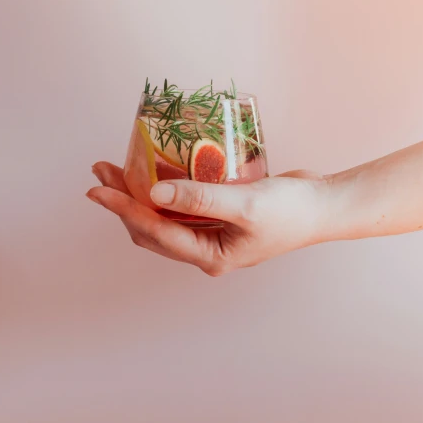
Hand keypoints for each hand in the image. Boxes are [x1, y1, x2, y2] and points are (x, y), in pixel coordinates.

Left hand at [87, 162, 331, 275]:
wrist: (324, 205)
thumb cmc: (291, 210)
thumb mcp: (245, 203)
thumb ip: (200, 198)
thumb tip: (154, 195)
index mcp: (210, 255)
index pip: (155, 233)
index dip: (123, 210)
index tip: (97, 189)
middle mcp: (206, 248)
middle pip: (152, 228)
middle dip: (124, 201)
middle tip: (102, 172)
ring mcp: (213, 233)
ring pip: (164, 216)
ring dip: (139, 193)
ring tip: (117, 167)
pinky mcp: (220, 215)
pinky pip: (182, 205)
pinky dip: (164, 189)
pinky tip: (154, 169)